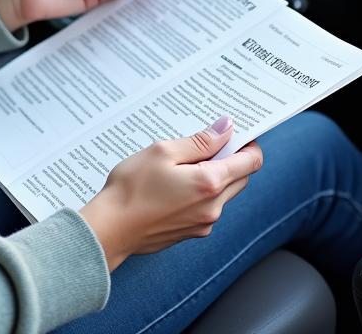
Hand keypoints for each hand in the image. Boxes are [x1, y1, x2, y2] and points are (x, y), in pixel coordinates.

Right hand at [79, 118, 262, 269]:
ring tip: (180, 164)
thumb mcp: (163, 151)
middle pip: (241, 177)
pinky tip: (173, 185)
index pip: (250, 162)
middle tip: (203, 144)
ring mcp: (203, 224)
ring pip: (224, 193)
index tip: (234, 133)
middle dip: (230, 158)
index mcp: (209, 183)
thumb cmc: (132, 187)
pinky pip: (208, 207)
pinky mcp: (192, 233)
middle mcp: (213, 208)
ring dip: (214, 175)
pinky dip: (200, 192)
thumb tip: (227, 128)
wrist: (110, 228)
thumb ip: (200, 141)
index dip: (248, 143)